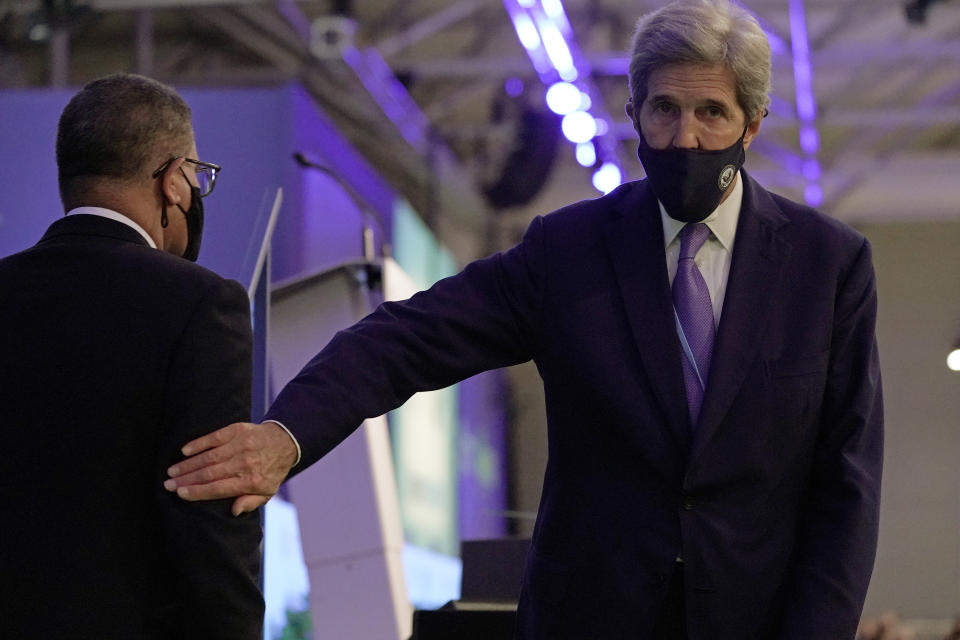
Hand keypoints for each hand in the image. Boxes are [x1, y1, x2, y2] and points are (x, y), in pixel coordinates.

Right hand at [164, 421, 298, 515]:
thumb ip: (251, 502)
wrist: (285, 442)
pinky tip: (185, 451)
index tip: (180, 493)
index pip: (218, 488)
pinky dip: (198, 444)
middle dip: (186, 479)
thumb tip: (234, 511)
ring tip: (172, 471)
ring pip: (209, 456)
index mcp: (250, 480)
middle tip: (168, 484)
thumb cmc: (272, 470)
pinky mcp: (237, 431)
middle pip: (209, 473)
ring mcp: (240, 445)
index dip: (198, 491)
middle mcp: (244, 463)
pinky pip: (214, 437)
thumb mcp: (268, 492)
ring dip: (188, 464)